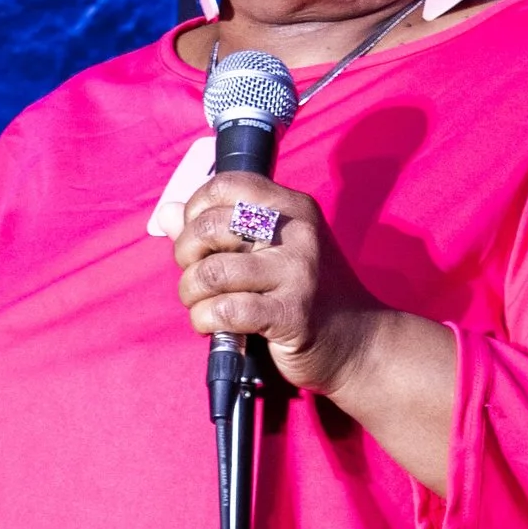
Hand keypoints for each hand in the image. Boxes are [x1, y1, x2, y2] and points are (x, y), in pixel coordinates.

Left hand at [171, 177, 457, 493]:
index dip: (196, 209)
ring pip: (212, 272)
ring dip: (191, 294)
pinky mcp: (291, 314)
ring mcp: (297, 272)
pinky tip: (212, 325)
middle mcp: (296, 232)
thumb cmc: (307, 296)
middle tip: (193, 277)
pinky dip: (205, 320)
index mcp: (291, 207)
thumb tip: (169, 211)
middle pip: (211, 226)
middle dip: (185, 254)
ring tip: (200, 305)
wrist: (358, 343)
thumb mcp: (269, 251)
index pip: (227, 185)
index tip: (197, 238)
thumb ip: (220, 231)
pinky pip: (227, 310)